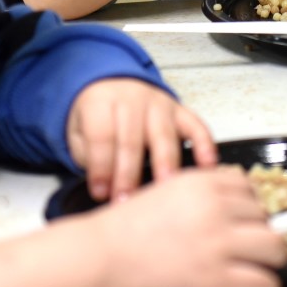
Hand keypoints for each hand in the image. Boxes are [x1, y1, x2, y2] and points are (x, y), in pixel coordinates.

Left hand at [67, 78, 217, 201]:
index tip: (101, 192)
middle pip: (131, 139)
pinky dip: (204, 145)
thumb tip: (102, 186)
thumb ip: (88, 154)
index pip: (102, 135)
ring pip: (162, 135)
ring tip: (164, 189)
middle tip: (126, 201)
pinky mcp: (180, 111)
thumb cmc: (98, 116)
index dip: (100, 166)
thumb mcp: (79, 130)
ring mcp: (159, 104)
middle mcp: (132, 99)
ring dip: (164, 164)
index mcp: (102, 102)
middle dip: (128, 174)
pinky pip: (196, 126)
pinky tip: (207, 165)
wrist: (114, 85)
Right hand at [88, 167, 286, 286]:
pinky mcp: (218, 279)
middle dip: (258, 232)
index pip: (248, 187)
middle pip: (265, 216)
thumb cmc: (122, 233)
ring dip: (269, 259)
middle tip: (247, 248)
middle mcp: (216, 208)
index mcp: (202, 183)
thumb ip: (198, 196)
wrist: (99, 260)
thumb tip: (226, 208)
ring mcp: (220, 243)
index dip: (246, 207)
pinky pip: (266, 284)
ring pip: (275, 247)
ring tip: (257, 268)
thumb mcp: (164, 193)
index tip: (241, 221)